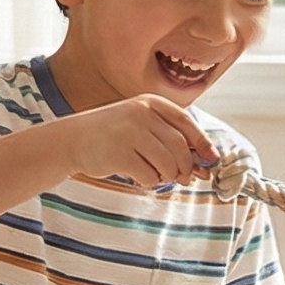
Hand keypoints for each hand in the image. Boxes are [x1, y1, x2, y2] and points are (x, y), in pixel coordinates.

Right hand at [59, 95, 216, 187]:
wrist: (73, 140)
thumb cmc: (115, 136)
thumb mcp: (142, 127)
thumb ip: (170, 140)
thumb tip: (203, 167)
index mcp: (150, 102)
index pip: (185, 122)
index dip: (202, 141)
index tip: (211, 158)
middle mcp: (140, 113)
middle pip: (179, 146)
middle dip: (186, 166)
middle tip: (185, 178)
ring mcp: (129, 132)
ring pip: (168, 163)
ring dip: (169, 176)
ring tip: (159, 176)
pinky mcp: (119, 153)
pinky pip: (150, 175)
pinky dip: (151, 182)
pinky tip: (141, 178)